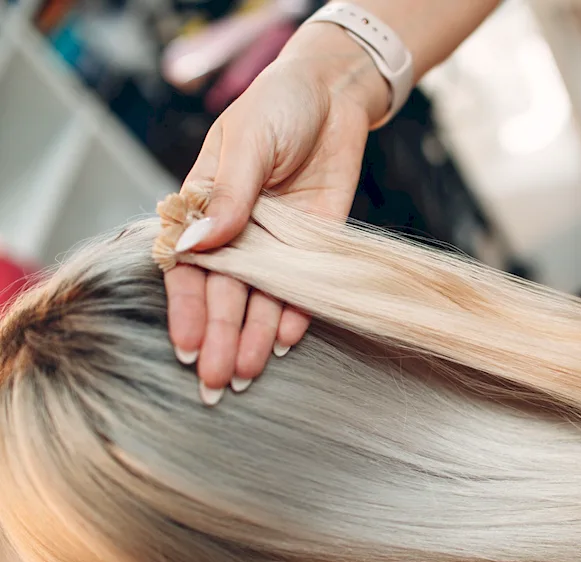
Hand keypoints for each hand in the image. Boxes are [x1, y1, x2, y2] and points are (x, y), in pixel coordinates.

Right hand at [165, 27, 386, 403]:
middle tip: (216, 385)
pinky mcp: (317, 245)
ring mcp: (279, 242)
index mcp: (206, 206)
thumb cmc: (278, 107)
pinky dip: (297, 313)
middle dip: (218, 339)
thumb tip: (199, 243)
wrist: (334, 96)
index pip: (189, 267)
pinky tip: (288, 340)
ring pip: (263, 299)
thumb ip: (229, 194)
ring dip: (254, 337)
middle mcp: (240, 232)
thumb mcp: (247, 141)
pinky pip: (305, 286)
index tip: (184, 347)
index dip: (185, 308)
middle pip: (225, 293)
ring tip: (248, 375)